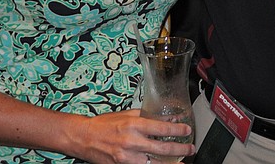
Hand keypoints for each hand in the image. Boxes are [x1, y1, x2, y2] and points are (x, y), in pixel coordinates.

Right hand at [68, 109, 194, 163]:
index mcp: (134, 125)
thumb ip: (150, 116)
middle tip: (190, 148)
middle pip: (162, 148)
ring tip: (182, 162)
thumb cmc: (105, 124)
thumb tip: (170, 117)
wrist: (84, 138)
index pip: (162, 128)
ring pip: (154, 163)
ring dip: (171, 163)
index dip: (178, 129)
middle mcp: (131, 142)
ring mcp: (126, 157)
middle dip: (179, 149)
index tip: (187, 130)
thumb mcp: (129, 114)